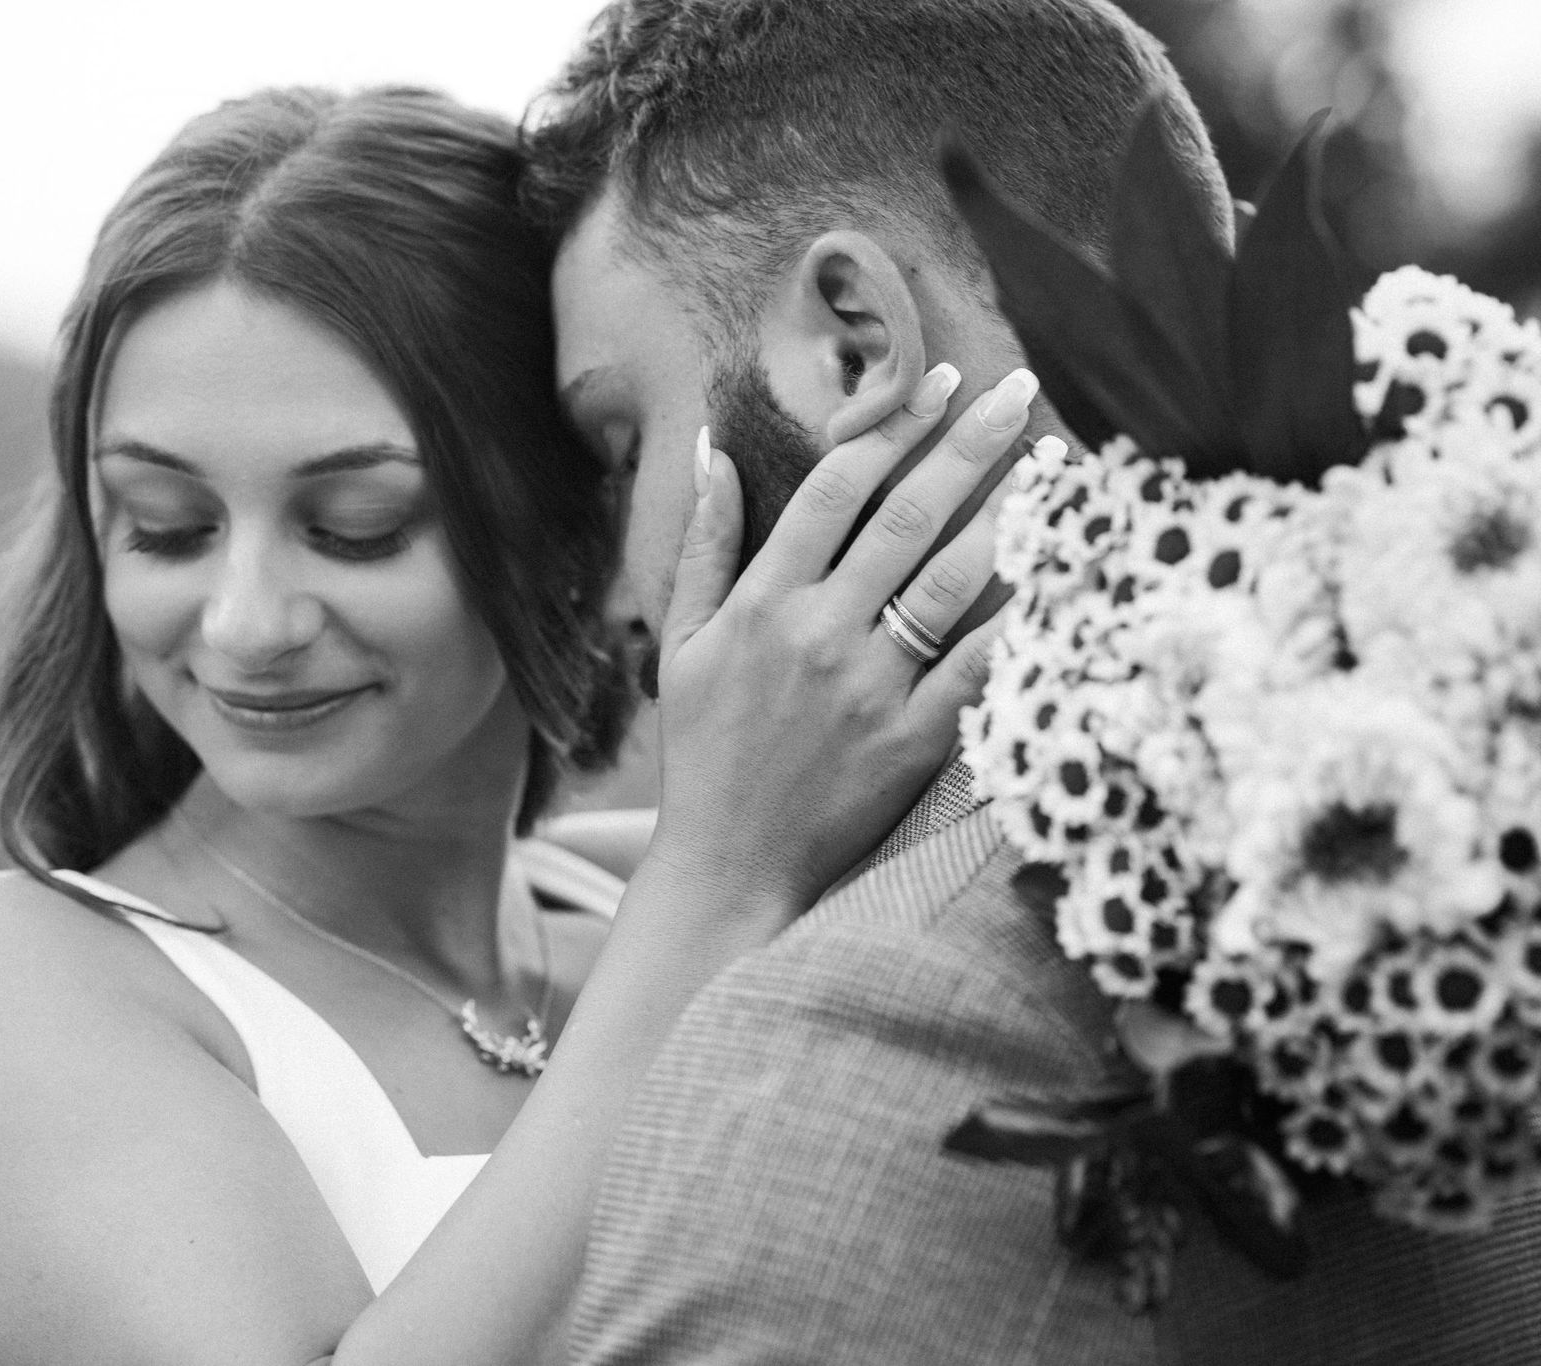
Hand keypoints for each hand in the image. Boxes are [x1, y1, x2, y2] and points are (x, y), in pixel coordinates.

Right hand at [647, 364, 1058, 914]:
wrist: (729, 864)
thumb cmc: (704, 750)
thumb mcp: (682, 642)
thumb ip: (704, 543)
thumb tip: (712, 447)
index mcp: (762, 603)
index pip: (834, 489)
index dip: (890, 426)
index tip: (935, 378)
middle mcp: (817, 634)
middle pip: (905, 518)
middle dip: (967, 445)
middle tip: (1017, 388)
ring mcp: (868, 689)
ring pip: (952, 582)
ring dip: (1008, 514)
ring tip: (1053, 463)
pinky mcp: (911, 743)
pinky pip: (978, 668)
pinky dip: (1021, 619)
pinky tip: (1061, 573)